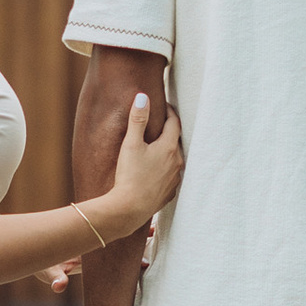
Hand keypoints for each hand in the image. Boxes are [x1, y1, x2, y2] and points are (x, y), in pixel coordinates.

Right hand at [105, 89, 183, 233]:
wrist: (129, 209)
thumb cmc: (129, 175)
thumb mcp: (130, 144)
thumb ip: (137, 119)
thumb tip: (142, 97)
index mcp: (169, 147)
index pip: (175, 123)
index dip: (169, 112)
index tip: (163, 106)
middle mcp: (177, 162)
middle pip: (176, 140)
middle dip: (168, 131)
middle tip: (159, 123)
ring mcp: (175, 179)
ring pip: (174, 158)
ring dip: (167, 150)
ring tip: (156, 146)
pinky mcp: (169, 192)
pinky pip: (170, 174)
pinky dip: (165, 168)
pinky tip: (155, 169)